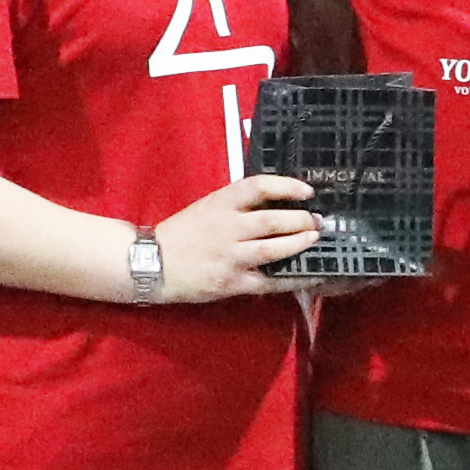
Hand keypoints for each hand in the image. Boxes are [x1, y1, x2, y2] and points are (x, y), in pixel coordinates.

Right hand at [153, 175, 325, 302]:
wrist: (152, 263)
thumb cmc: (182, 233)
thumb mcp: (207, 207)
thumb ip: (237, 205)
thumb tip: (277, 203)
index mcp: (220, 203)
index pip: (259, 186)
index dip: (287, 186)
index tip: (307, 191)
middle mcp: (227, 227)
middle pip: (271, 220)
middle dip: (301, 219)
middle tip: (317, 220)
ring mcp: (230, 256)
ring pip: (273, 249)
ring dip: (299, 244)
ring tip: (314, 239)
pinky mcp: (231, 282)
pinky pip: (269, 281)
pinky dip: (291, 278)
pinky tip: (308, 275)